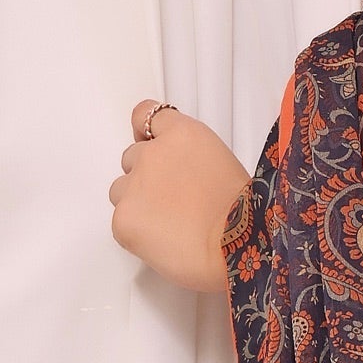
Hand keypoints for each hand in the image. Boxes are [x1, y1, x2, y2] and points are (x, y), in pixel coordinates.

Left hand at [109, 99, 250, 294]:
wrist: (236, 248)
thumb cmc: (242, 215)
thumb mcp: (223, 164)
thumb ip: (191, 158)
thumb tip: (179, 173)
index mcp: (183, 135)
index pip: (146, 115)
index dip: (145, 131)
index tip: (146, 139)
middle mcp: (153, 154)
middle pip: (132, 157)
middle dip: (146, 175)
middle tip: (171, 199)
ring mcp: (133, 186)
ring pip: (120, 190)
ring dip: (137, 203)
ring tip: (169, 224)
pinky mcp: (123, 218)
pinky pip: (120, 222)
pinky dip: (136, 232)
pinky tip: (163, 241)